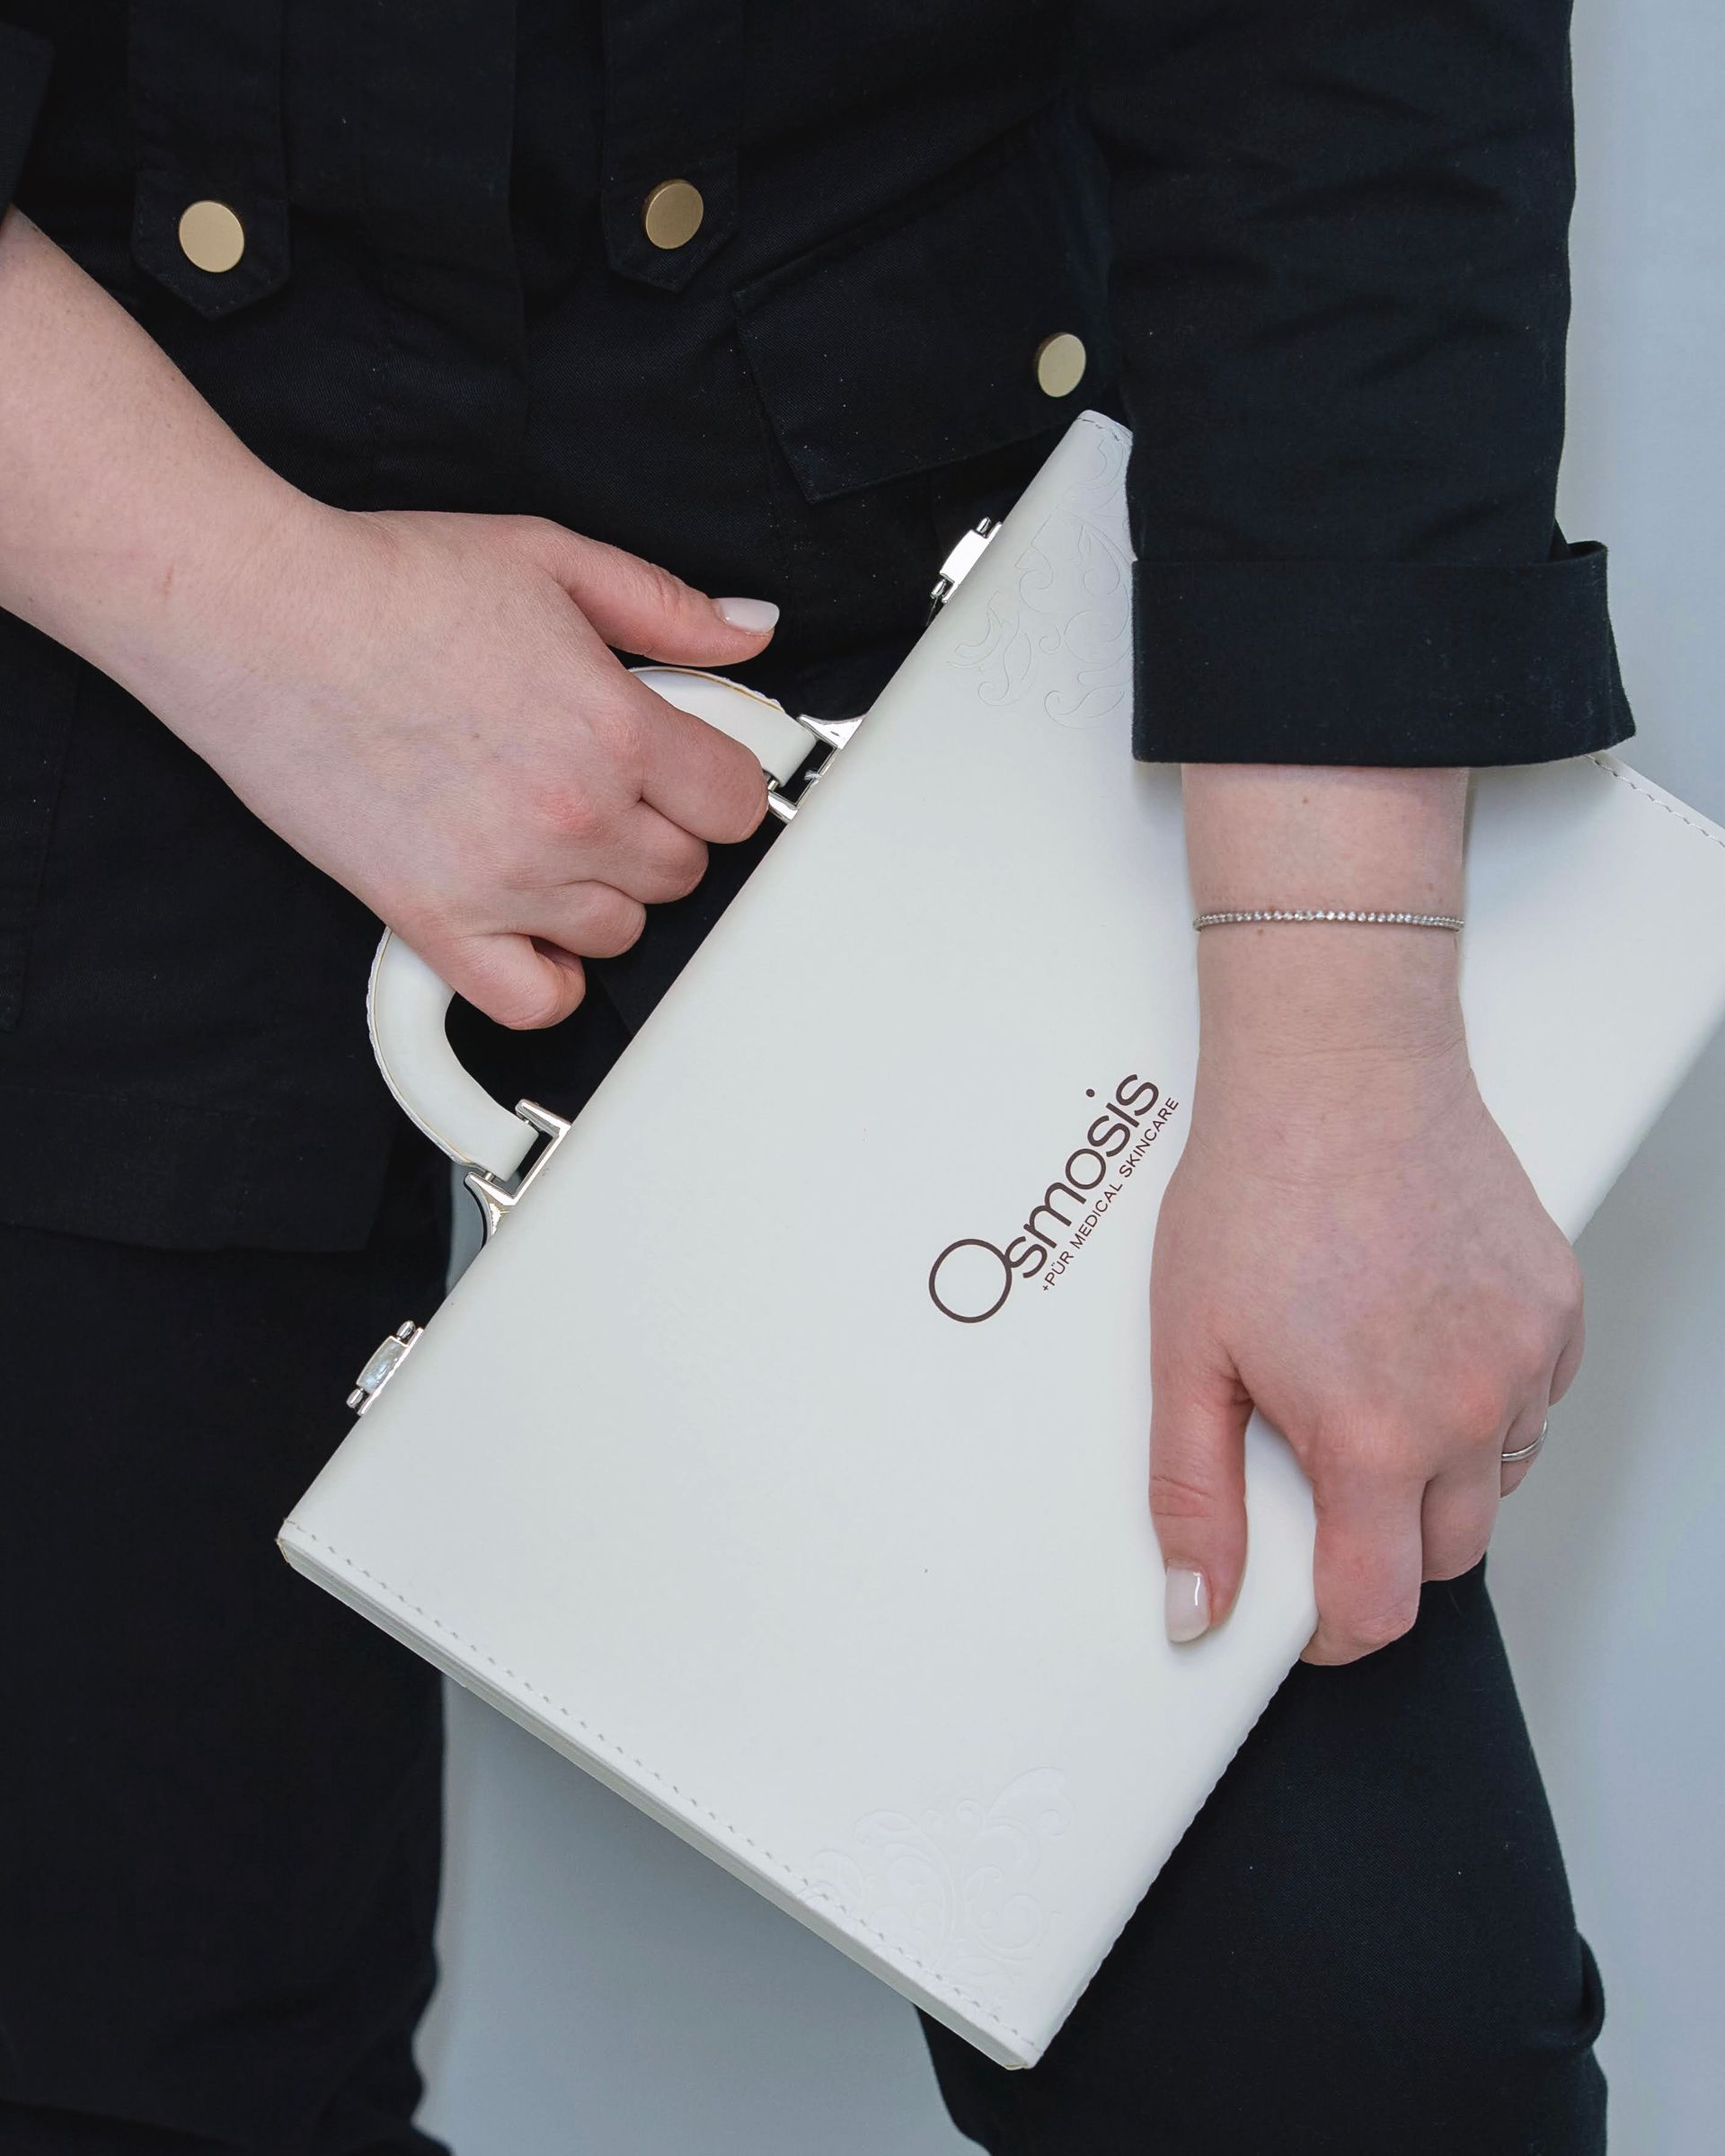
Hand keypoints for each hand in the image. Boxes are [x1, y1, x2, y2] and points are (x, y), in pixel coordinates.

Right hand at [134, 501, 779, 1028]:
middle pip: (684, 873)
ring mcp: (506, 881)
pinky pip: (535, 1001)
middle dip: (660, 830)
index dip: (720, 784)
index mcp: (614, 728)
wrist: (260, 616)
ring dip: (604, 892)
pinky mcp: (436, 923)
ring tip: (552, 833)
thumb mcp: (549, 557)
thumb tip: (751, 631)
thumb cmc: (386, 584)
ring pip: (622, 935)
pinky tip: (532, 926)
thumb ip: (666, 606)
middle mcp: (571, 816)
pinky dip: (548, 977)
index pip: (738, 805)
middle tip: (605, 783)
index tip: (691, 770)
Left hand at [1154, 761, 1584, 1663]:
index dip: (1334, 1630)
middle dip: (1383, 1547)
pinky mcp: (1557, 1304)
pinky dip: (1484, 1402)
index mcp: (1373, 1434)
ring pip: (1495, 1479)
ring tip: (1365, 1390)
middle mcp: (1470, 1407)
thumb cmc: (1256, 1188)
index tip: (1308, 1611)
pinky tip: (1418, 1340)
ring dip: (1438, 1474)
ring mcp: (1526, 1355)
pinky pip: (1533, 1402)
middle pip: (1446, 1557)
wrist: (1336, 1067)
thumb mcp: (1187, 1353)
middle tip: (1320, 1474)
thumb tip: (1197, 1604)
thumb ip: (1194, 1495)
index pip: (1380, 1607)